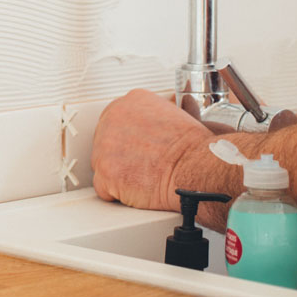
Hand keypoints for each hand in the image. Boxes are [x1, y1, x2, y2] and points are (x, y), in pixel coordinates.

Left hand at [91, 89, 212, 211]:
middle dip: (120, 155)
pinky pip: (103, 187)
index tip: (136, 147)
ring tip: (144, 176)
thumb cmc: (192, 147)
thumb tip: (168, 105)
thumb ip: (161, 111)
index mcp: (130, 102)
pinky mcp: (104, 174)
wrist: (195, 168)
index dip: (126, 138)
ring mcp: (104, 148)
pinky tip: (136, 189)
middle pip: (104, 142)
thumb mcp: (179, 113)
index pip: (115, 119)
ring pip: (102, 164)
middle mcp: (112, 120)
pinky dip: (117, 193)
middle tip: (142, 164)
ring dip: (119, 174)